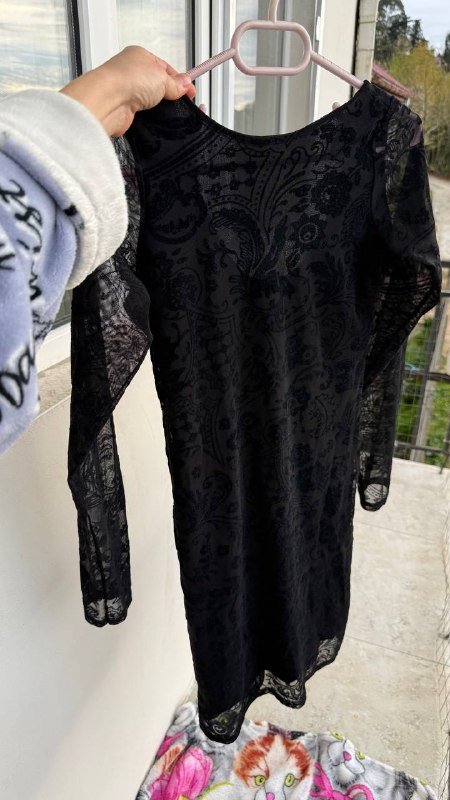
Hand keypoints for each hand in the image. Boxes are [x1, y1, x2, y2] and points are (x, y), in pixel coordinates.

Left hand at [59, 45, 195, 135]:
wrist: (108, 101)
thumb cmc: (129, 79)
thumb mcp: (162, 77)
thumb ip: (175, 83)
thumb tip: (185, 84)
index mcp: (139, 56)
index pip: (163, 67)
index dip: (178, 79)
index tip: (190, 90)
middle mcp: (130, 72)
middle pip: (157, 84)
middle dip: (170, 93)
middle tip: (182, 102)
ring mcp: (126, 92)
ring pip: (150, 101)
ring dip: (159, 106)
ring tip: (169, 110)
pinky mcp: (124, 111)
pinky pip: (143, 114)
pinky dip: (151, 117)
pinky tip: (157, 119)